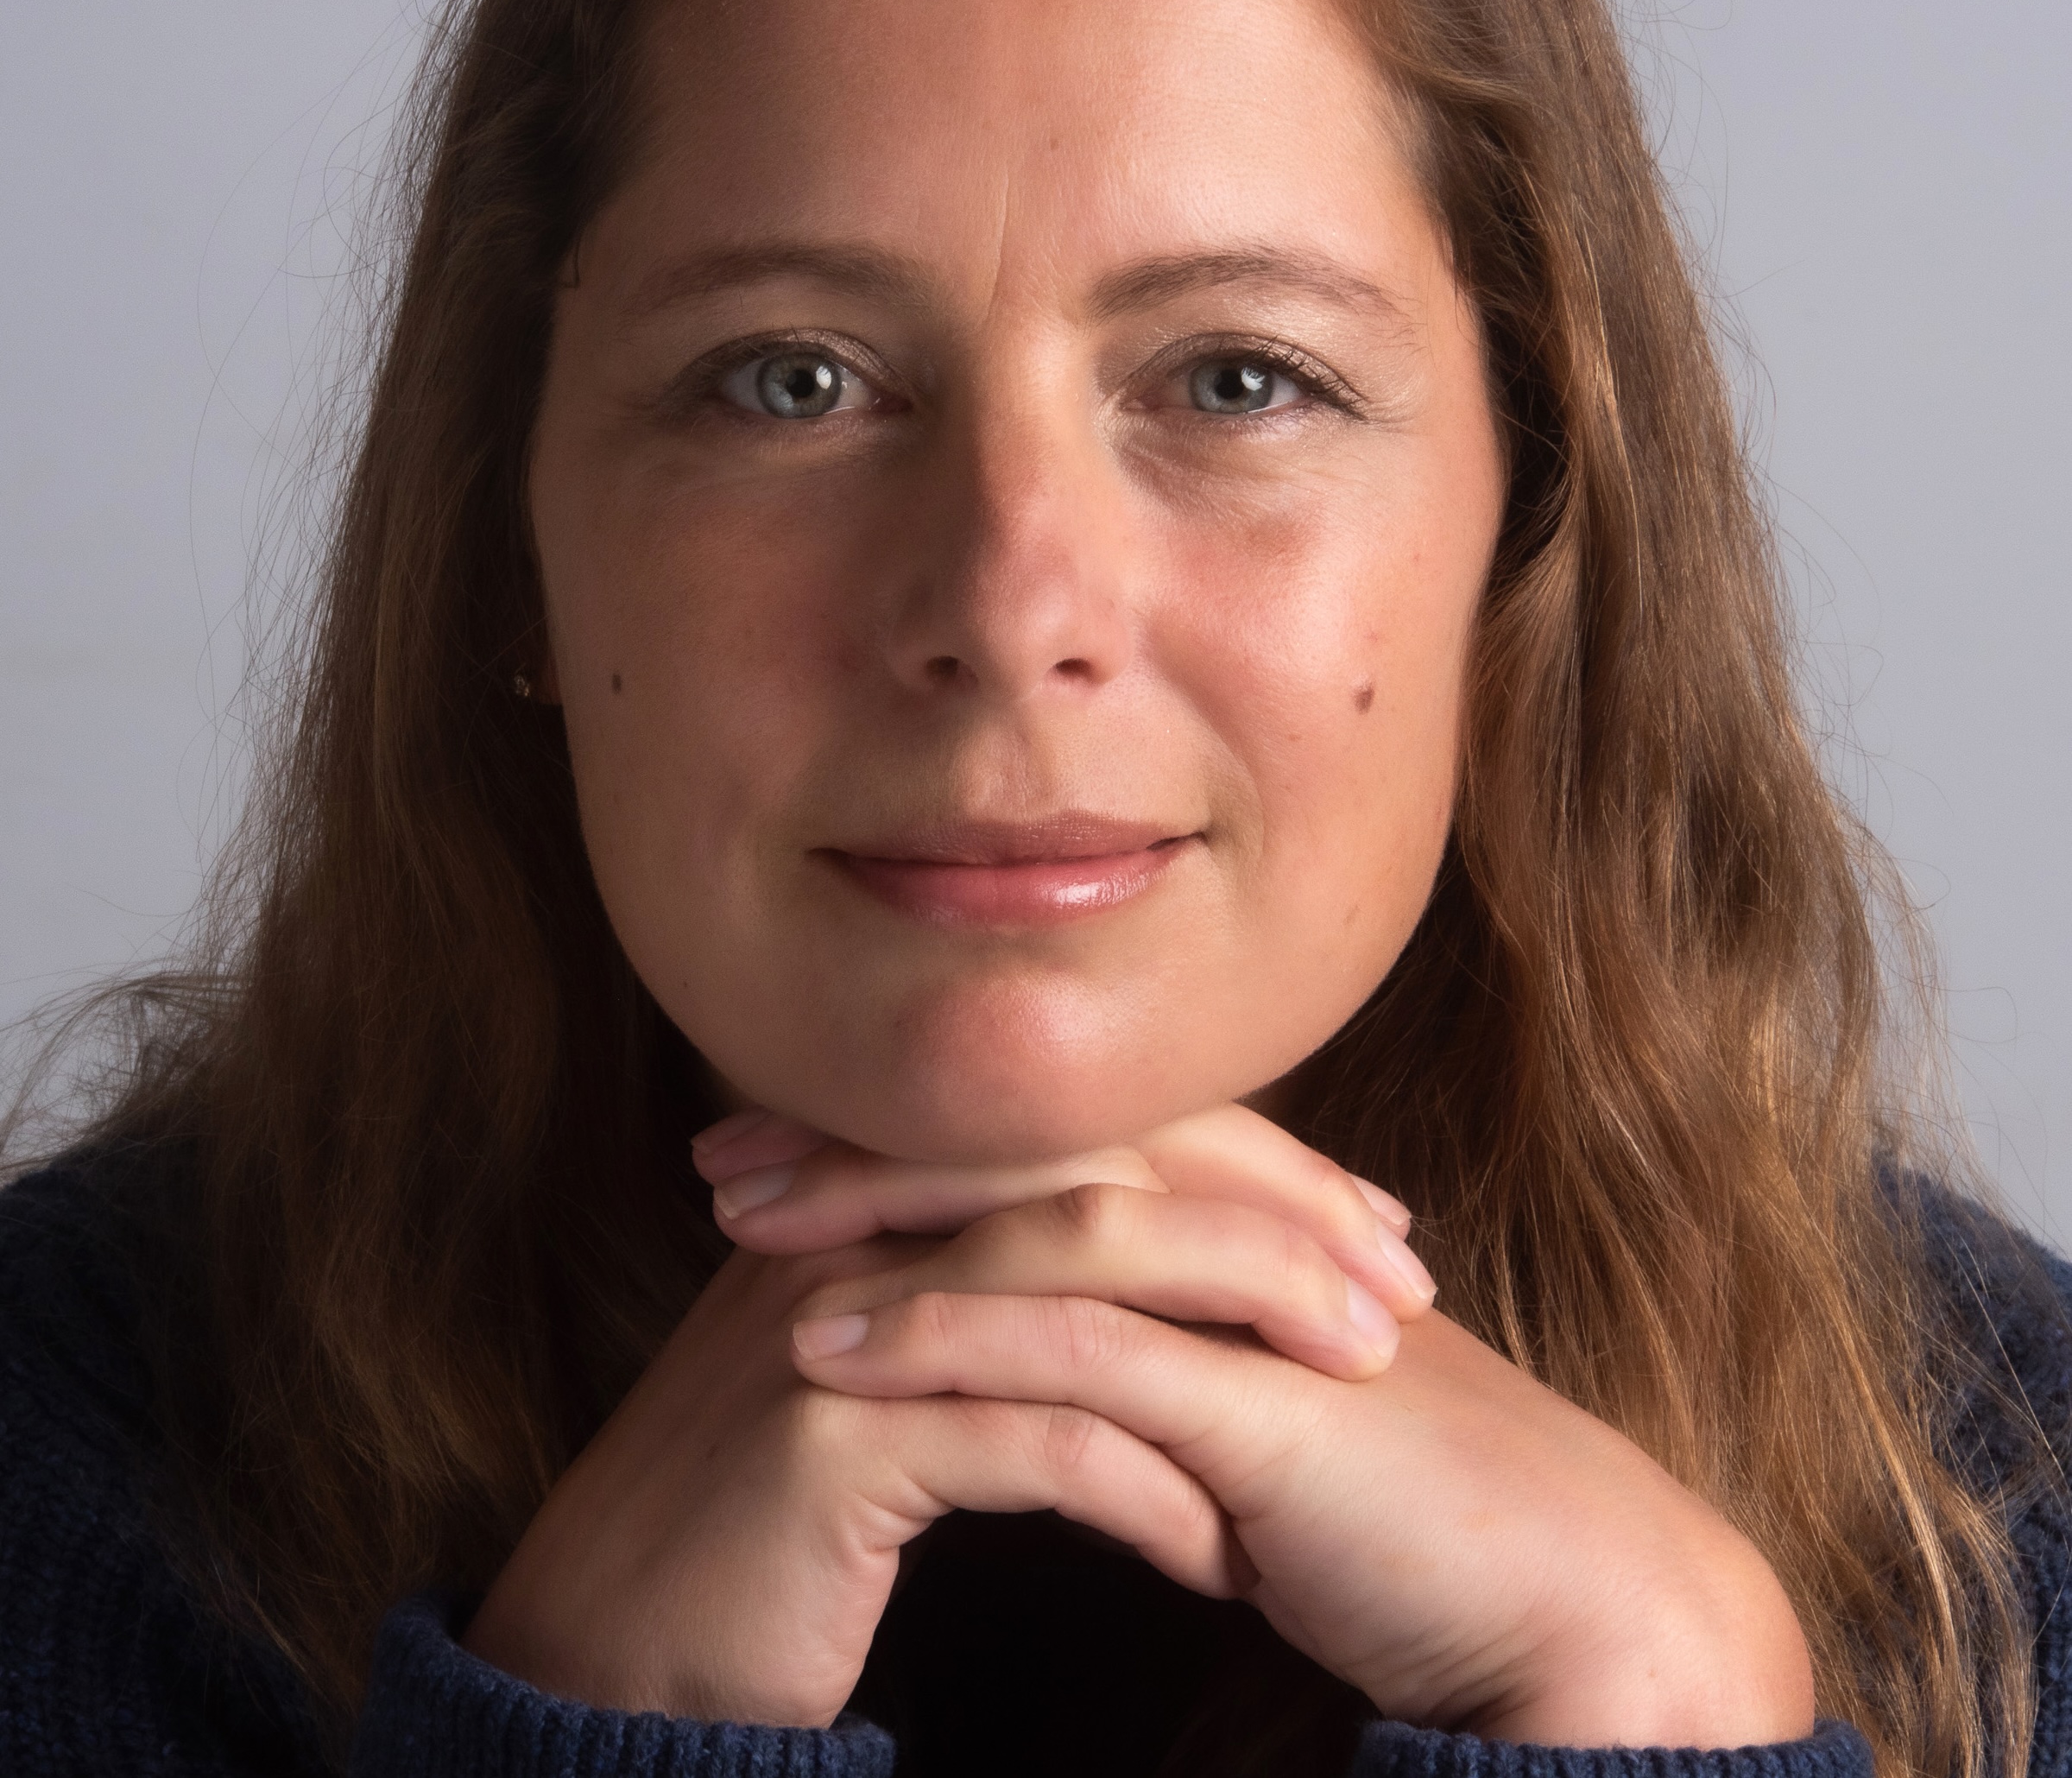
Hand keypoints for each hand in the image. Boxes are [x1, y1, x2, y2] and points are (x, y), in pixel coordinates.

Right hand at [461, 1106, 1413, 1726]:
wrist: (608, 1657)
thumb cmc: (774, 1529)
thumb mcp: (899, 1382)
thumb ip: (1001, 1307)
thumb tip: (1169, 1288)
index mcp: (884, 1192)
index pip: (1095, 1123)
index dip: (1246, 1159)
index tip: (1367, 1224)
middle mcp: (858, 1220)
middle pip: (1106, 1164)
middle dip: (1273, 1217)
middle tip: (1400, 1289)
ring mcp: (838, 1316)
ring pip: (1082, 1274)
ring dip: (1238, 1326)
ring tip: (1355, 1381)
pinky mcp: (826, 1439)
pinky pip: (1028, 1436)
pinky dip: (1145, 1486)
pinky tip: (1224, 1551)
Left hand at [725, 1110, 1812, 1749]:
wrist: (1568, 1597)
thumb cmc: (1414, 1519)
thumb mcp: (1266, 1415)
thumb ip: (1175, 1367)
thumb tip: (1074, 1377)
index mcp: (1235, 1215)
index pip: (1050, 1134)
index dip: (912, 1131)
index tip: (778, 1142)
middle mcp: (1239, 1225)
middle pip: (1028, 1140)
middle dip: (864, 1141)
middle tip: (718, 1150)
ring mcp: (1254, 1300)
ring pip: (1039, 1216)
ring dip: (878, 1217)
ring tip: (736, 1235)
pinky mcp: (1262, 1399)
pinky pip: (1077, 1346)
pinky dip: (943, 1335)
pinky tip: (827, 1352)